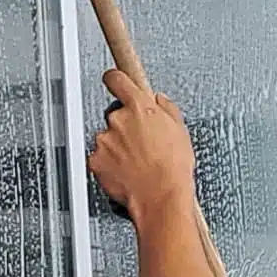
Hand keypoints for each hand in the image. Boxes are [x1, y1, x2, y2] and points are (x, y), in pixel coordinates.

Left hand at [85, 68, 194, 219]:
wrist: (160, 198)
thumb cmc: (172, 169)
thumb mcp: (180, 131)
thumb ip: (167, 108)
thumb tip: (159, 101)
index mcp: (139, 107)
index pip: (118, 79)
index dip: (116, 79)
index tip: (115, 80)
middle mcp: (118, 120)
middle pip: (115, 115)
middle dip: (125, 127)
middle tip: (142, 144)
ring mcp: (104, 140)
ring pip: (107, 138)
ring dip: (118, 147)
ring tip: (137, 163)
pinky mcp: (95, 160)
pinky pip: (100, 158)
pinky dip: (110, 164)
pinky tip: (126, 172)